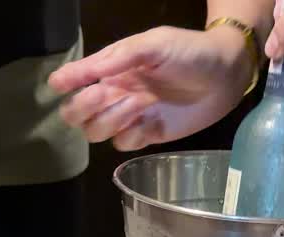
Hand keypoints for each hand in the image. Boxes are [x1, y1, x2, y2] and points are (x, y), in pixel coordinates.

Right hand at [48, 25, 254, 150]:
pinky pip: (123, 144)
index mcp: (113, 68)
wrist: (225, 75)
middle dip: (83, 107)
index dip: (65, 82)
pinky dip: (131, 135)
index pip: (78, 78)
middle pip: (77, 113)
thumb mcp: (154, 45)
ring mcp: (131, 116)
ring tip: (138, 104)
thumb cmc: (190, 52)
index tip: (58, 84)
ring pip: (96, 131)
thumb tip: (86, 72)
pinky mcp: (148, 134)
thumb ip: (119, 58)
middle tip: (104, 96)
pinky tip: (150, 121)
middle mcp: (116, 93)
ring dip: (112, 119)